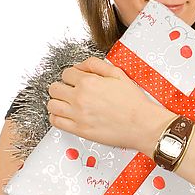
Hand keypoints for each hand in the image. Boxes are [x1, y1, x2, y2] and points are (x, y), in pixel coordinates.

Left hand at [46, 56, 174, 149]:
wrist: (142, 124)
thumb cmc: (133, 101)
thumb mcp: (118, 74)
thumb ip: (96, 65)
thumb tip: (80, 65)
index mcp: (88, 82)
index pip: (66, 73)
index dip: (71, 75)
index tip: (76, 80)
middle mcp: (79, 98)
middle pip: (54, 88)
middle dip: (61, 87)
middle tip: (70, 91)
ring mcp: (77, 115)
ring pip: (52, 105)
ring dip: (57, 102)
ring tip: (67, 103)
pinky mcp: (79, 130)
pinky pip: (56, 121)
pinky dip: (57, 116)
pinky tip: (66, 115)